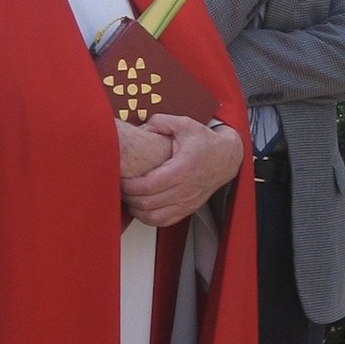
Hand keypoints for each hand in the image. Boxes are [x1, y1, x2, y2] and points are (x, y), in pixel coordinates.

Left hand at [120, 113, 242, 226]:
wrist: (226, 158)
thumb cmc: (203, 141)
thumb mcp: (183, 124)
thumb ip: (160, 122)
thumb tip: (141, 127)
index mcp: (181, 169)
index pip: (148, 186)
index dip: (129, 186)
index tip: (119, 178)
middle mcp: (185, 190)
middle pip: (147, 203)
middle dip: (128, 197)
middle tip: (118, 186)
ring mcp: (187, 202)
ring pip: (154, 217)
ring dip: (136, 210)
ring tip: (127, 197)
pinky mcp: (188, 209)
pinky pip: (164, 222)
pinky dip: (148, 218)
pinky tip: (140, 207)